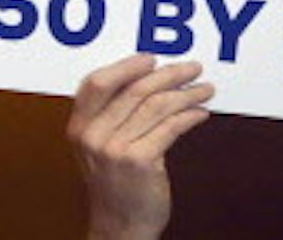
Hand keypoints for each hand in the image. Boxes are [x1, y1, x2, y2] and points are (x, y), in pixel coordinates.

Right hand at [68, 55, 213, 239]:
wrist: (119, 228)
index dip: (125, 66)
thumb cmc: (114, 187)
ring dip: (185, 93)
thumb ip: (109, 118)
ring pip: (156, 105)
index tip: (150, 60)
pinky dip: (190, 115)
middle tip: (191, 68)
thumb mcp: (97, 150)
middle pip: (133, 89)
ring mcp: (114, 149)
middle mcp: (92, 136)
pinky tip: (200, 112)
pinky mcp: (139, 161)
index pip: (97, 83)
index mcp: (78, 127)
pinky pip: (170, 127)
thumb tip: (146, 81)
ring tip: (204, 89)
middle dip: (168, 74)